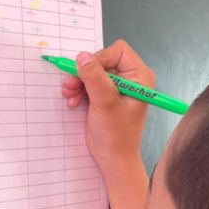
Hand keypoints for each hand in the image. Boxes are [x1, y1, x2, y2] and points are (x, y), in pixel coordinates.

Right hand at [61, 39, 154, 169]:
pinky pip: (89, 82)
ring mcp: (116, 86)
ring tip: (69, 95)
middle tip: (70, 85)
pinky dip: (79, 89)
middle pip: (102, 60)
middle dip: (84, 73)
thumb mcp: (104, 103)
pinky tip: (73, 101)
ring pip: (92, 71)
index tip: (86, 73)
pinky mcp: (105, 94)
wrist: (113, 157)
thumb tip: (82, 56)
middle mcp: (130, 78)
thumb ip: (94, 78)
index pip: (117, 51)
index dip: (99, 58)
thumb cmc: (117, 134)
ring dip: (78, 81)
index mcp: (139, 76)